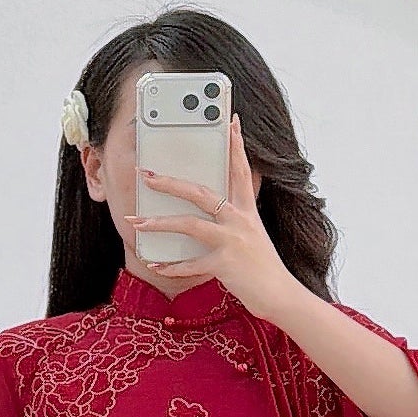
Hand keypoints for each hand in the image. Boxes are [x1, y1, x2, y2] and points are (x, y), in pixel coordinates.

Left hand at [127, 114, 298, 324]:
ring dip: (159, 222)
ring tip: (136, 221)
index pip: (240, 170)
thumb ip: (235, 221)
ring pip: (189, 224)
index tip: (230, 121)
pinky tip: (156, 265)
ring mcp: (232, 241)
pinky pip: (191, 264)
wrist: (281, 296)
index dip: (236, 145)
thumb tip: (211, 213)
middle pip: (200, 192)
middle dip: (170, 182)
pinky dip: (172, 266)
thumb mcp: (253, 236)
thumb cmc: (264, 268)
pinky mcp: (225, 264)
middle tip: (146, 173)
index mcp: (247, 210)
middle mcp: (239, 220)